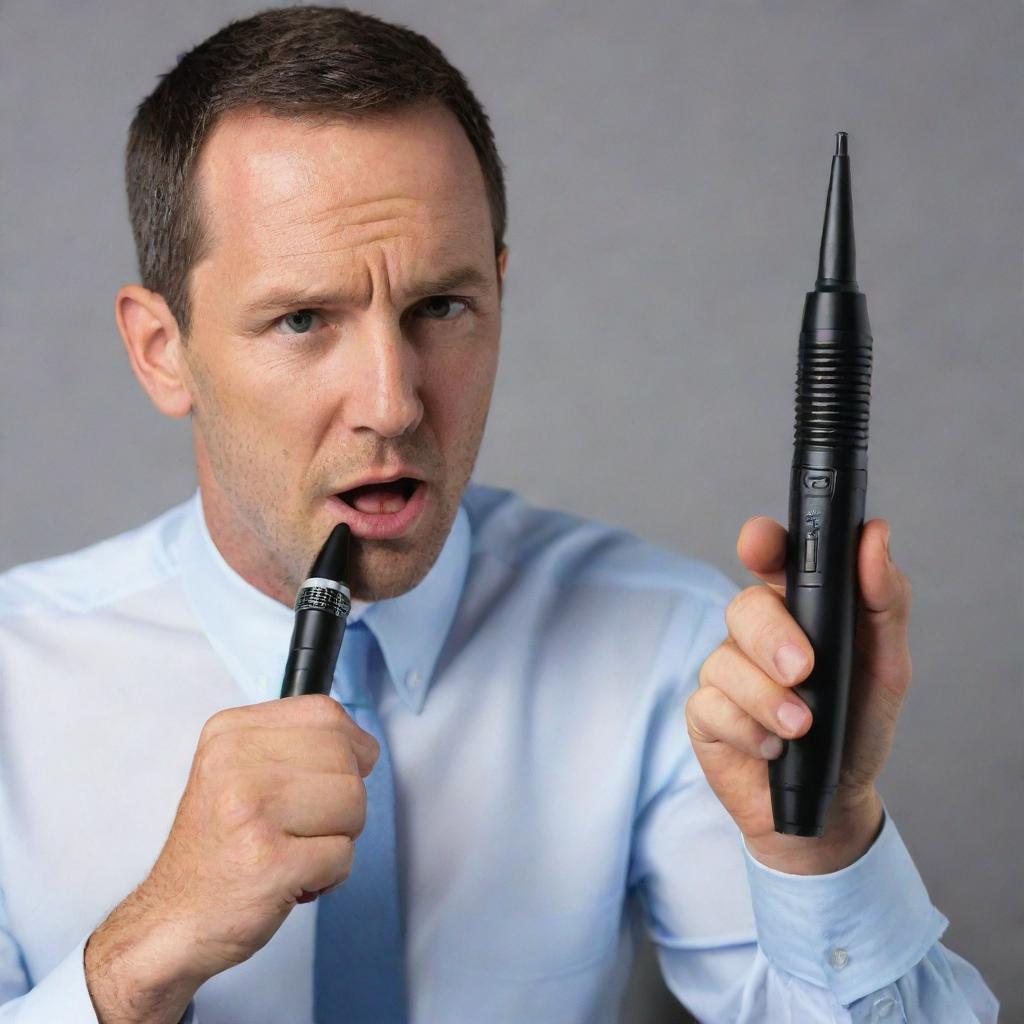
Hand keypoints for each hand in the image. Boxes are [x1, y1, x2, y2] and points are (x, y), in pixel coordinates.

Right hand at [94, 695, 379, 986]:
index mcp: (231, 733)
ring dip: (338, 839)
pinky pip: (343, 856)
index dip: (350, 748)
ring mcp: (251, 811)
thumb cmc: (219, 850)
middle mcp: (236, 764)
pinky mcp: (268, 862)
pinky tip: (293, 879)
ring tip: (295, 850)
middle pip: (347, 762)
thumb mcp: (239, 772)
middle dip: (344, 803)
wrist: (173, 920)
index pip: (326, 713)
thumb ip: (294, 745)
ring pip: (354, 806)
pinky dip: (330, 875)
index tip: (330, 778)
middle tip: (304, 828)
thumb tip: (363, 745)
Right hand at [685, 516, 911, 873]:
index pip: (772, 557)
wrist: (834, 802)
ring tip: (800, 727)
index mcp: (800, 608)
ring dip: (766, 697)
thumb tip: (875, 537)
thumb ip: (883, 601)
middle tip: (802, 671)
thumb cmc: (856, 726)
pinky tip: (772, 748)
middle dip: (772, 637)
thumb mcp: (886, 666)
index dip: (762, 542)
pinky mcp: (705, 712)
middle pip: (745, 606)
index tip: (761, 545)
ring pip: (725, 659)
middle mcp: (757, 633)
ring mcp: (727, 670)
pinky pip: (711, 706)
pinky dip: (748, 730)